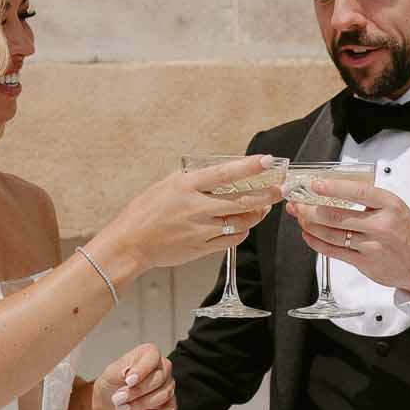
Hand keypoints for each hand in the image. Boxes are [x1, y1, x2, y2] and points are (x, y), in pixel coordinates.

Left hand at [90, 342, 175, 409]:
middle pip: (159, 379)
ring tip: (124, 408)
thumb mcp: (110, 374)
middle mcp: (163, 367)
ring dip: (141, 405)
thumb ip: (120, 371)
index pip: (153, 357)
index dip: (142, 370)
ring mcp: (168, 385)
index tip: (128, 381)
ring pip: (164, 396)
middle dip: (137, 392)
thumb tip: (130, 375)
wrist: (111, 403)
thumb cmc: (112, 384)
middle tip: (119, 399)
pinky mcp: (170, 403)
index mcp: (150, 353)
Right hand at [101, 157, 281, 273]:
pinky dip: (242, 232)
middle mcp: (196, 207)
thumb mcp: (165, 185)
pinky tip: (244, 226)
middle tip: (279, 190)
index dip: (249, 167)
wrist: (131, 243)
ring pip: (241, 221)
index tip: (268, 161)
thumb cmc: (144, 213)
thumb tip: (214, 174)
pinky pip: (232, 239)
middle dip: (266, 195)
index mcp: (186, 186)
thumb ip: (191, 180)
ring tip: (263, 208)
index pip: (225, 173)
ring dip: (256, 214)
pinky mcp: (202, 247)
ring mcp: (201, 229)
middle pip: (242, 200)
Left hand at [287, 176, 409, 297]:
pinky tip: (309, 236)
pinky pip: (335, 252)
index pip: (357, 192)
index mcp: (389, 205)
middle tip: (298, 204)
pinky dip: (317, 243)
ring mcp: (372, 245)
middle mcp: (381, 224)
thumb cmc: (407, 233)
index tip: (315, 184)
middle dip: (311, 209)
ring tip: (301, 218)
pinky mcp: (365, 262)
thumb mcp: (395, 207)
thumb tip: (336, 189)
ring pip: (332, 234)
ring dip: (311, 226)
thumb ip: (369, 199)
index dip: (333, 188)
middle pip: (336, 216)